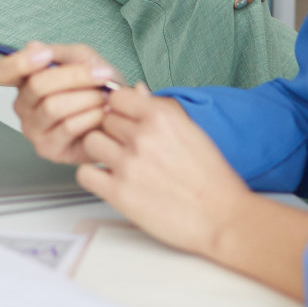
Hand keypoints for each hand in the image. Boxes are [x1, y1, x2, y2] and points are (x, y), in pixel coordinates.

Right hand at [0, 41, 126, 163]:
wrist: (122, 115)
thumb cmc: (98, 86)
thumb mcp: (82, 59)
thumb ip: (58, 53)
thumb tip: (33, 46)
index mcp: (25, 81)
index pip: (1, 71)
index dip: (19, 62)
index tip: (46, 55)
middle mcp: (23, 106)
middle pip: (37, 85)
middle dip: (75, 76)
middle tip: (101, 75)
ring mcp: (33, 130)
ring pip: (53, 107)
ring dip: (87, 98)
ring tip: (104, 97)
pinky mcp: (48, 149)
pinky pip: (67, 127)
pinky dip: (91, 116)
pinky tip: (103, 113)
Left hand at [77, 86, 307, 298]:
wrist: (222, 217)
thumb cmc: (211, 177)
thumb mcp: (190, 131)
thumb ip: (158, 110)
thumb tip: (136, 90)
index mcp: (162, 116)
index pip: (117, 97)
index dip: (120, 109)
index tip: (125, 120)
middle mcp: (142, 136)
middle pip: (103, 119)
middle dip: (112, 131)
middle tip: (127, 147)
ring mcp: (128, 164)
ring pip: (90, 141)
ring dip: (100, 151)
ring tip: (117, 163)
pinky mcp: (118, 193)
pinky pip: (85, 173)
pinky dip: (93, 176)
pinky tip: (109, 181)